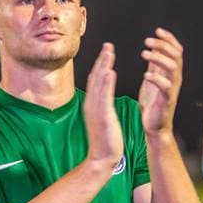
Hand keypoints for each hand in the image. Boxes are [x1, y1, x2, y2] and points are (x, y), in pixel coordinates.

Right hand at [83, 42, 122, 167]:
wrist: (102, 158)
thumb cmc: (105, 141)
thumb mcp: (102, 119)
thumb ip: (102, 106)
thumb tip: (103, 97)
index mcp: (92, 104)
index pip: (96, 80)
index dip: (101, 64)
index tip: (107, 51)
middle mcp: (91, 104)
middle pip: (96, 77)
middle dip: (102, 60)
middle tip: (108, 44)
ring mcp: (95, 109)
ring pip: (99, 83)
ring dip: (104, 66)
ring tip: (109, 52)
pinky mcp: (102, 115)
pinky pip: (104, 96)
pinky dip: (106, 83)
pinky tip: (110, 71)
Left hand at [138, 28, 183, 135]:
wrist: (154, 126)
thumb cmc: (153, 103)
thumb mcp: (153, 79)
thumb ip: (155, 65)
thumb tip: (153, 48)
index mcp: (171, 72)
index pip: (176, 50)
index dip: (169, 39)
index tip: (157, 30)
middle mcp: (175, 79)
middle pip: (176, 56)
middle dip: (163, 45)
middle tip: (147, 41)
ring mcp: (172, 89)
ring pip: (173, 68)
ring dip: (158, 58)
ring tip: (144, 54)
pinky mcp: (167, 100)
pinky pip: (166, 86)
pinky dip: (157, 78)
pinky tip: (146, 75)